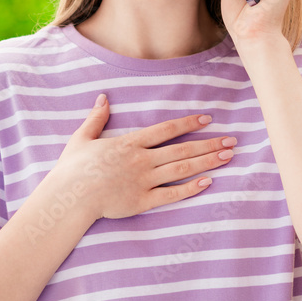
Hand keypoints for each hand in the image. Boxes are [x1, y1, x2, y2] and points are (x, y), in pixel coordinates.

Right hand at [44, 94, 236, 220]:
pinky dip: (190, 188)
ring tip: (227, 156)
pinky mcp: (142, 201)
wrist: (69, 198)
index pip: (166, 130)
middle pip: (181, 149)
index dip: (188, 124)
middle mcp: (141, 160)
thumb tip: (103, 98)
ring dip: (206, 162)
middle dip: (209, 144)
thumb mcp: (81, 138)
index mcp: (129, 143)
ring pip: (181, 169)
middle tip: (232, 140)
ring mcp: (143, 181)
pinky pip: (171, 194)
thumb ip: (96, 118)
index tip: (207, 120)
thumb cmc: (72, 169)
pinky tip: (208, 182)